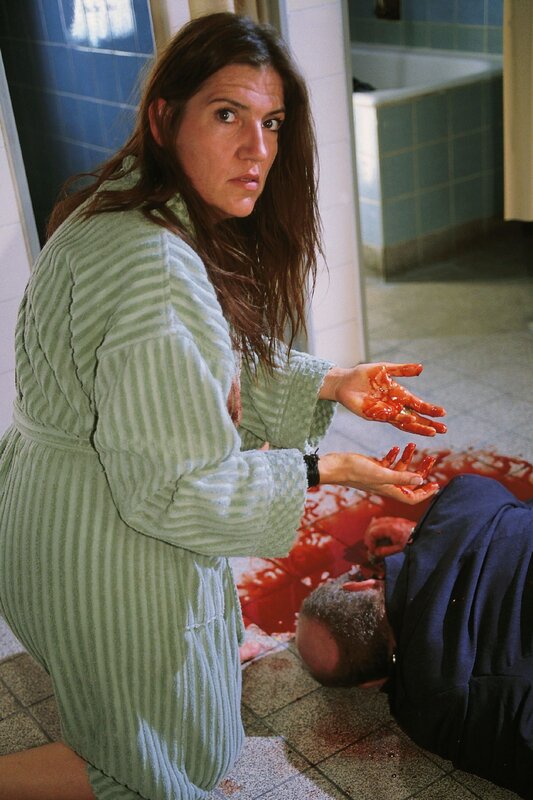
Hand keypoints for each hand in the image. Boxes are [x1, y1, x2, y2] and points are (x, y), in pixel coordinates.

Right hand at [317, 443, 438, 504]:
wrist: (336, 466)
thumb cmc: (356, 471)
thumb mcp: (381, 473)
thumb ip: (401, 477)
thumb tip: (421, 479)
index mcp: (389, 490)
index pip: (412, 497)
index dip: (425, 493)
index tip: (436, 484)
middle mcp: (386, 484)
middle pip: (409, 482)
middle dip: (421, 470)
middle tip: (431, 459)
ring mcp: (379, 476)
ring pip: (399, 470)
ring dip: (408, 459)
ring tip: (412, 446)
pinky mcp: (373, 467)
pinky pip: (388, 463)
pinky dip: (394, 456)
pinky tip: (396, 448)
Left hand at [321, 362, 446, 435]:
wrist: (344, 381)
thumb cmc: (364, 375)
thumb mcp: (386, 369)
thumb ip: (403, 370)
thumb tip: (421, 367)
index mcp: (399, 395)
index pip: (418, 405)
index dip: (429, 410)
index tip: (443, 413)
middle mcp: (394, 406)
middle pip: (414, 417)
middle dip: (428, 423)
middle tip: (444, 429)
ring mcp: (384, 412)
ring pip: (404, 422)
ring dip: (418, 427)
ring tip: (431, 432)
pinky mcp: (373, 414)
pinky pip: (389, 418)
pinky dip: (400, 420)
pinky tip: (410, 422)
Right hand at [364, 516, 415, 557]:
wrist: (424, 536)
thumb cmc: (413, 543)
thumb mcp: (398, 550)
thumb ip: (385, 551)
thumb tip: (375, 552)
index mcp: (391, 528)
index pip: (372, 532)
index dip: (369, 542)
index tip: (372, 550)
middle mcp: (391, 521)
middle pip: (372, 525)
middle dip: (369, 536)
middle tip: (370, 546)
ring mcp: (394, 519)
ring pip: (376, 521)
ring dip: (373, 531)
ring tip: (374, 542)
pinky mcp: (397, 520)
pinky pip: (383, 521)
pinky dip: (378, 528)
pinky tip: (380, 536)